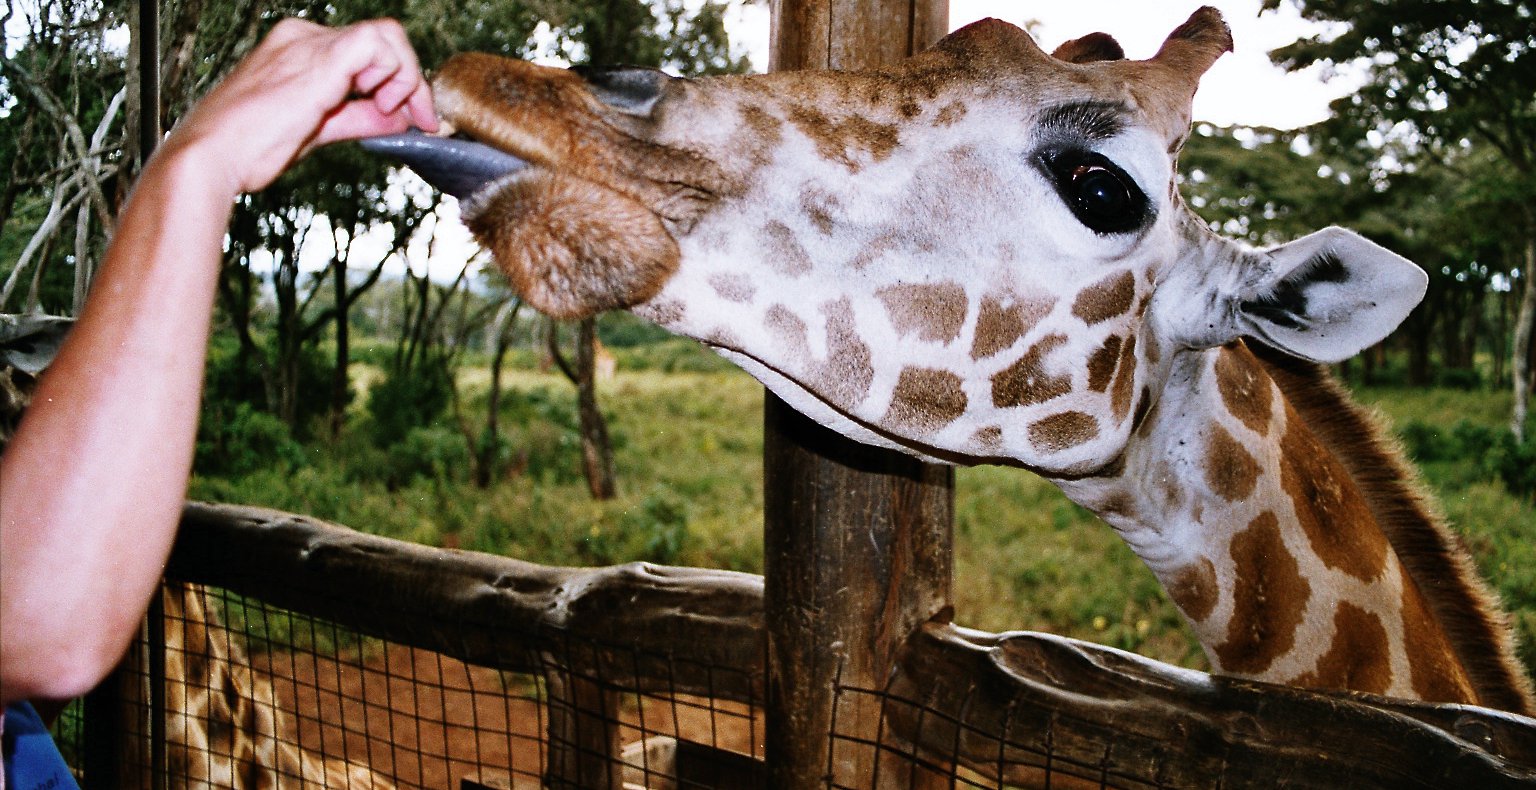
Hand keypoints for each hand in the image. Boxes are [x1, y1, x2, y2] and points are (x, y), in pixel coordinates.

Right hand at [162, 18, 437, 193]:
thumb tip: (401, 119)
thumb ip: (359, 118)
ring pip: (386, 36)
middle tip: (423, 120)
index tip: (415, 118)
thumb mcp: (317, 130)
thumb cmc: (250, 150)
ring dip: (406, 77)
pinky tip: (384, 103)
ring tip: (392, 112)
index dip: (399, 82)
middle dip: (412, 80)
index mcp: (298, 49)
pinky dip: (394, 74)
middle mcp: (303, 37)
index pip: (365, 51)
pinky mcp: (318, 59)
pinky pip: (376, 43)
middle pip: (382, 40)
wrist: (211, 157)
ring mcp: (309, 43)